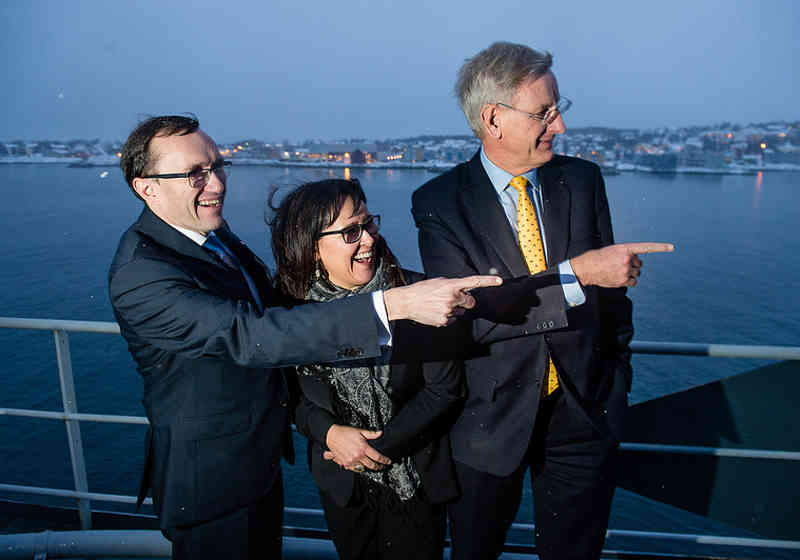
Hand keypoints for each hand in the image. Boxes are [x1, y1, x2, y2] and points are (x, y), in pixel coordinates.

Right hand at [323, 425, 390, 470]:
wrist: (332, 435)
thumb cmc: (345, 432)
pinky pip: (354, 469)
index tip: (388, 462)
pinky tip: (361, 466)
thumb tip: (380, 433)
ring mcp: (351, 461)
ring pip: (363, 468)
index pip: (377, 457)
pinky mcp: (345, 463)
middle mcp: (358, 456)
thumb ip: (371, 434)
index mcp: (363, 448)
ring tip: (373, 467)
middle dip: (378, 467)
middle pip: (372, 465)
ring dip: (369, 468)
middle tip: (382, 467)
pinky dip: (359, 469)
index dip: (384, 460)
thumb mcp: (360, 431)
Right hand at [383, 275, 502, 325]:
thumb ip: (454, 286)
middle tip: (454, 299)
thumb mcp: (439, 282)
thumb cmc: (423, 290)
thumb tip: (465, 294)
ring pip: (461, 312)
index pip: (474, 282)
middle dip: (466, 302)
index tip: (500, 281)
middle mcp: (452, 298)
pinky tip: (436, 312)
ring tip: (439, 305)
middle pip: (470, 302)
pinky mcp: (444, 320)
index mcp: (451, 285)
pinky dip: (447, 316)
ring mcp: (448, 310)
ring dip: (454, 309)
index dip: (488, 281)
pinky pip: (453, 320)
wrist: (407, 301)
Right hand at [570, 242, 673, 287]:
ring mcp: (625, 270)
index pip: (646, 247)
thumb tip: (637, 263)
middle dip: (633, 265)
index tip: (672, 247)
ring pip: (637, 274)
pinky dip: (629, 282)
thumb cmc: (599, 258)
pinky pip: (633, 282)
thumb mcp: (614, 250)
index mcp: (625, 248)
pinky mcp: (622, 280)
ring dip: (630, 274)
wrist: (587, 268)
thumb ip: (627, 254)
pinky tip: (619, 278)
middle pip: (640, 264)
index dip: (660, 247)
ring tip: (617, 271)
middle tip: (621, 265)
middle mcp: (627, 259)